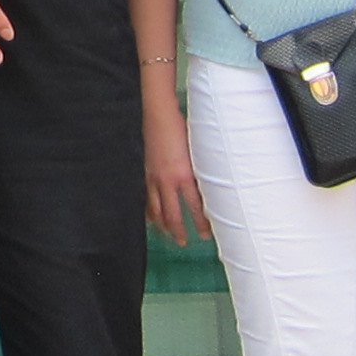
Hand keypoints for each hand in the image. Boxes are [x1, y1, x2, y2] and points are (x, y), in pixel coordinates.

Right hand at [142, 92, 209, 243]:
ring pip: (156, 209)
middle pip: (173, 214)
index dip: (200, 222)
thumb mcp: (197, 150)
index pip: (195, 207)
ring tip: (167, 235)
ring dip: (162, 225)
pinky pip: (145, 197)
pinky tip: (150, 217)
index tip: (206, 233)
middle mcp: (167, 180)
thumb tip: (211, 184)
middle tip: (185, 242)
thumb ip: (202, 169)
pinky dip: (148, 210)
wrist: (158, 113)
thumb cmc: (181, 127)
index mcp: (184, 175)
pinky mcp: (145, 172)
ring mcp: (153, 177)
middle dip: (179, 231)